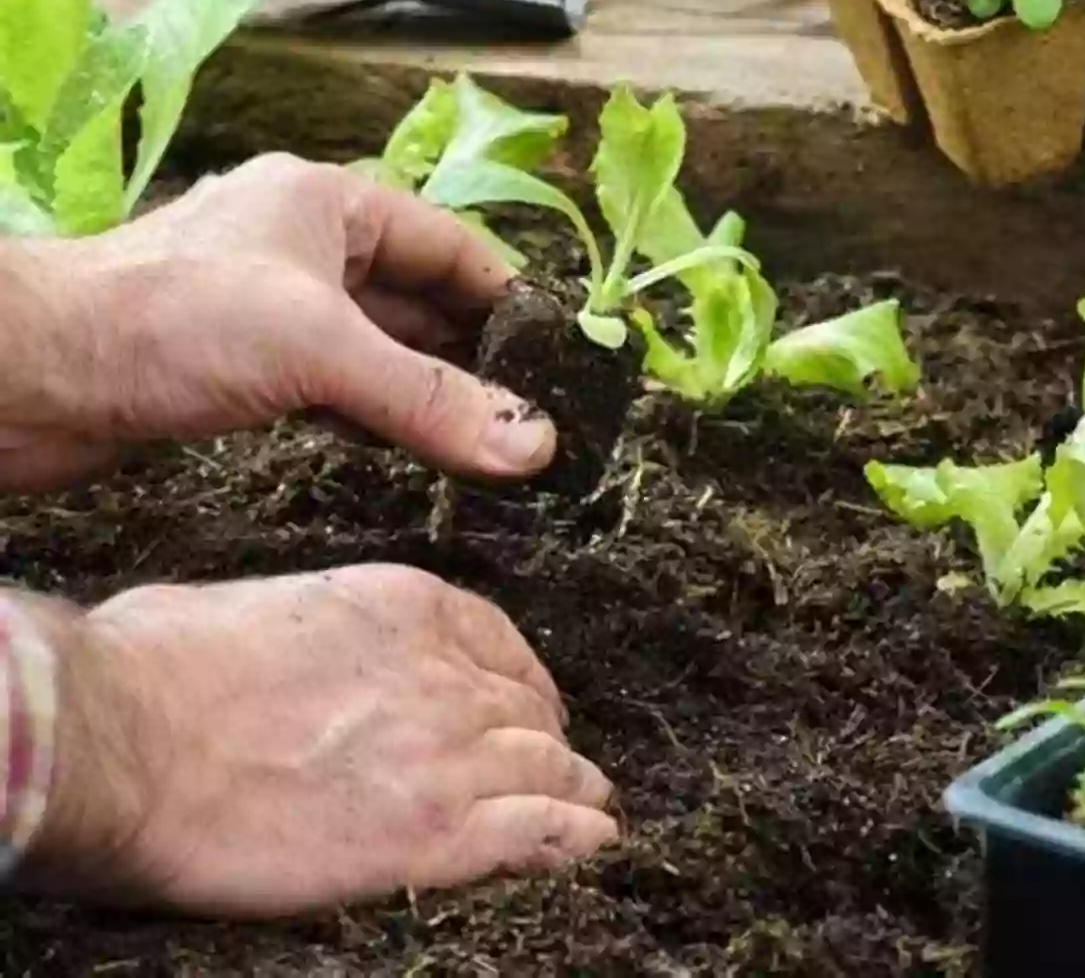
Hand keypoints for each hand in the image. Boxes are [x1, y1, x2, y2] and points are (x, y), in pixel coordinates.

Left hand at [0, 154, 554, 491]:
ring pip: (378, 348)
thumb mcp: (319, 348)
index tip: (559, 355)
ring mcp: (273, 309)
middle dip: (473, 353)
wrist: (30, 377)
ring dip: (428, 390)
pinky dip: (378, 415)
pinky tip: (413, 449)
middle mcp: (305, 248)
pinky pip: (337, 387)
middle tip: (534, 411)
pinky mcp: (244, 366)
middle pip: (418, 300)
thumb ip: (429, 397)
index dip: (506, 295)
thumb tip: (534, 442)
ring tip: (490, 439)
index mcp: (328, 205)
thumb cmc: (170, 323)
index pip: (448, 244)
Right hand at [18, 565, 617, 916]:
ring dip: (573, 788)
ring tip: (589, 807)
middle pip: (527, 710)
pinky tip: (592, 844)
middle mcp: (443, 674)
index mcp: (406, 606)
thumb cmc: (162, 664)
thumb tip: (305, 657)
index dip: (523, 680)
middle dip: (544, 738)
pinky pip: (539, 833)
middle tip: (553, 765)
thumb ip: (322, 631)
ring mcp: (445, 753)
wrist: (126, 736)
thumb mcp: (261, 606)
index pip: (500, 642)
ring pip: (548, 769)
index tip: (526, 705)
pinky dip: (574, 838)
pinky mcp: (431, 835)